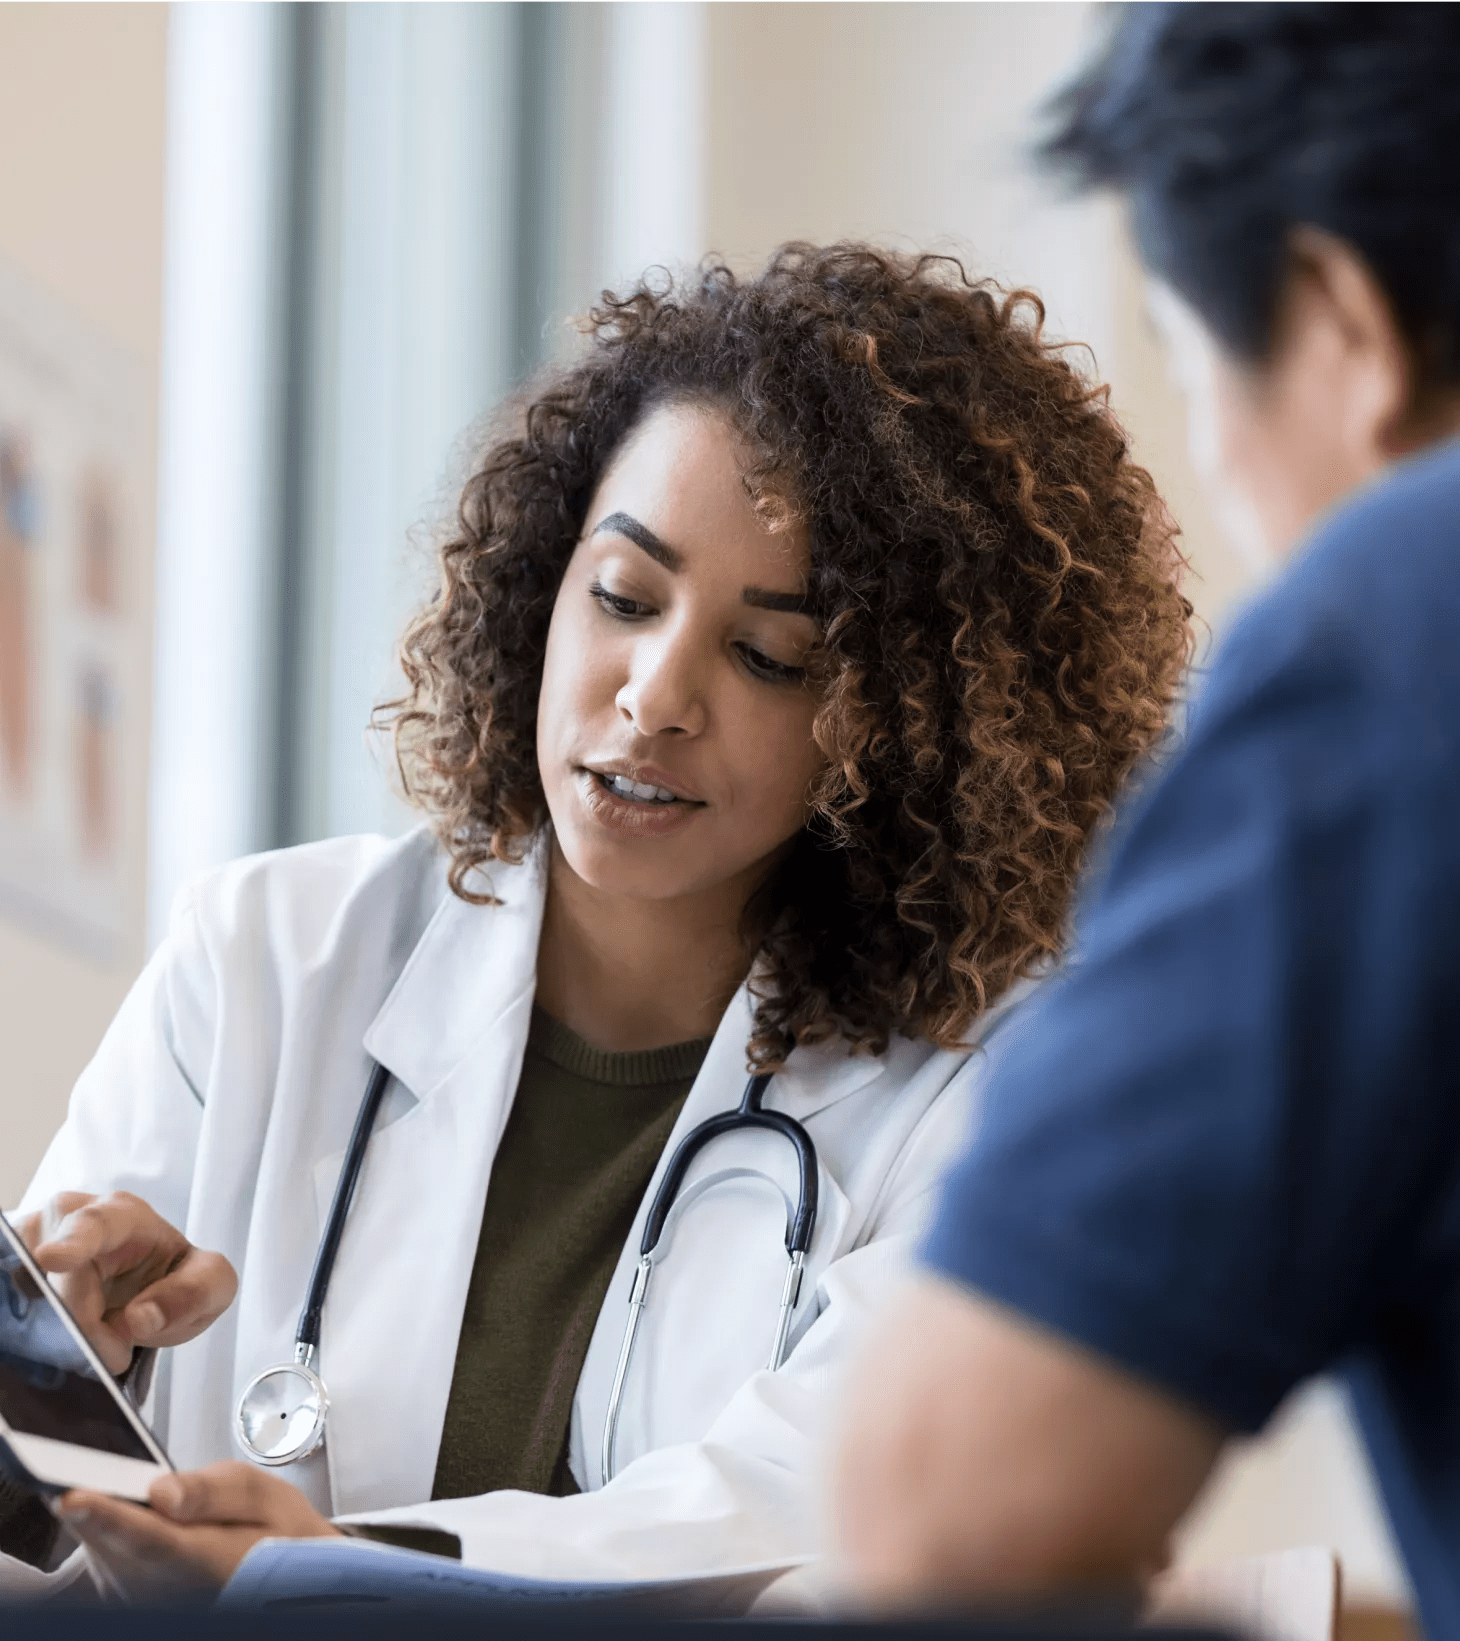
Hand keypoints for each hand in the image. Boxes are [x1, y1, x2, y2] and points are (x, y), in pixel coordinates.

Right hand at [17, 1192, 237, 1373]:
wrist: (146, 1291)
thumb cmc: (174, 1279)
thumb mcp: (210, 1284)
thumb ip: (191, 1294)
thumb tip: (139, 1317)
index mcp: (121, 1215)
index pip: (93, 1224)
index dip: (73, 1242)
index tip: (53, 1260)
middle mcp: (69, 1221)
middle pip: (57, 1278)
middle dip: (81, 1323)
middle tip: (113, 1353)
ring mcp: (34, 1247)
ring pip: (29, 1294)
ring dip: (58, 1332)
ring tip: (98, 1341)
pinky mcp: (16, 1275)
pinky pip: (15, 1307)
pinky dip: (36, 1333)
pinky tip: (60, 1341)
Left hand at [58, 1462, 341, 1590]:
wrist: (282, 1575)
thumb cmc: (274, 1532)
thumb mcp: (261, 1494)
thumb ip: (213, 1488)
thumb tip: (163, 1489)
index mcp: (203, 1560)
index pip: (147, 1537)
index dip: (108, 1517)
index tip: (74, 1497)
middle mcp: (161, 1588)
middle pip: (109, 1538)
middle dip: (100, 1500)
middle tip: (104, 1475)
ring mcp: (137, 1596)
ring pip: (99, 1543)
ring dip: (107, 1511)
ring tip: (149, 1498)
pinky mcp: (122, 1595)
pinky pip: (100, 1551)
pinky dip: (108, 1525)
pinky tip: (139, 1514)